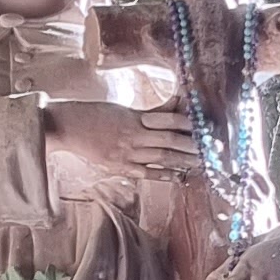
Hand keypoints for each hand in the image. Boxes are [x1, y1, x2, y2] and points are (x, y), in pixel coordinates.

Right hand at [44, 100, 202, 210]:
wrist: (66, 127)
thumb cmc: (92, 114)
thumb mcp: (121, 108)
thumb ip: (148, 112)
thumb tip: (176, 102)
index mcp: (134, 118)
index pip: (168, 120)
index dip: (188, 123)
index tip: (204, 125)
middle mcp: (133, 136)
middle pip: (170, 140)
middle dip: (193, 145)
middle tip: (213, 148)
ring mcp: (126, 154)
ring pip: (162, 157)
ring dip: (184, 160)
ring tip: (203, 163)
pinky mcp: (119, 167)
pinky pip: (146, 173)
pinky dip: (165, 175)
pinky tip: (180, 177)